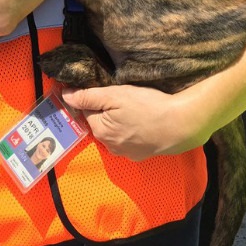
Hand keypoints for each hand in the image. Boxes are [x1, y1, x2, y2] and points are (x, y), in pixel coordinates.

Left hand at [62, 85, 208, 160]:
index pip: (86, 110)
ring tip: (134, 108)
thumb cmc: (147, 106)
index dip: (95, 97)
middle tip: (124, 98)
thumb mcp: (115, 95)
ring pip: (114, 131)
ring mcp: (127, 153)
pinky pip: (129, 139)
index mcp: (100, 132)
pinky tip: (142, 121)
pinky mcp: (141, 154)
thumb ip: (88, 96)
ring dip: (119, 120)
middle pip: (100, 122)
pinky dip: (132, 129)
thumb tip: (65, 95)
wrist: (181, 125)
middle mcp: (110, 147)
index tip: (109, 90)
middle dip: (106, 110)